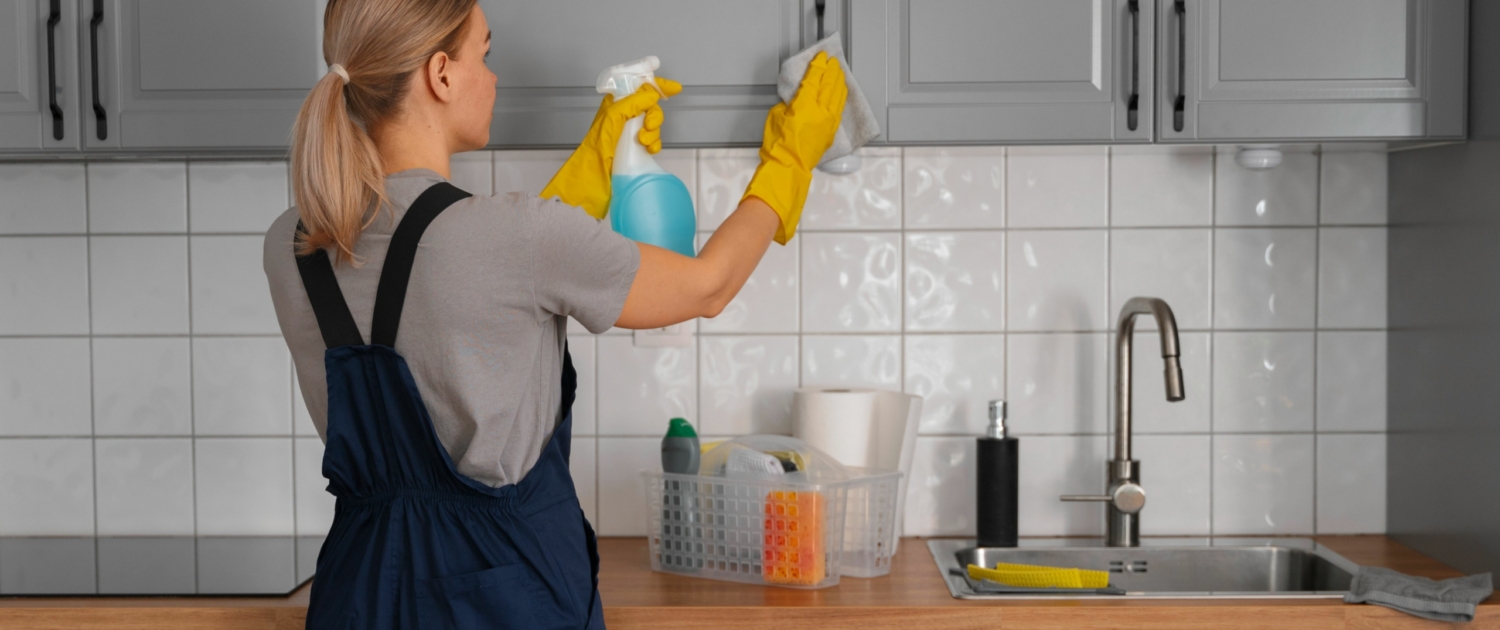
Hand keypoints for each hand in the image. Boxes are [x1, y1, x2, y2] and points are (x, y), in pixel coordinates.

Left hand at [540, 77, 683, 218]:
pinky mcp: (636, 147)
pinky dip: (655, 144)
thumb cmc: (599, 143)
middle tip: (649, 127)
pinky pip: (653, 141)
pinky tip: (650, 151)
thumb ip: (633, 103)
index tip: (675, 89)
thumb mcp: (614, 116)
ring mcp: (631, 132)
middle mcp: (625, 115)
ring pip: (654, 125)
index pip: (640, 88)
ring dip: (653, 133)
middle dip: (655, 117)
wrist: (595, 173)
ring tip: (644, 143)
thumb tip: (653, 95)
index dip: (658, 86)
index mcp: (617, 103)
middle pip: (651, 108)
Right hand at [741, 51, 846, 243]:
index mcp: (804, 104)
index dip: (817, 66)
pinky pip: (839, 108)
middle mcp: (820, 110)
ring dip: (838, 81)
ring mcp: (828, 121)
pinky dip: (841, 96)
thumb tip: (796, 100)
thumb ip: (788, 104)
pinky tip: (841, 91)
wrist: (788, 167)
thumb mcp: (776, 116)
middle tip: (832, 61)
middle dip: (831, 70)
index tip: (821, 57)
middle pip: (829, 84)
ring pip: (837, 95)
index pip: (814, 79)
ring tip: (839, 73)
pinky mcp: (831, 130)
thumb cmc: (777, 145)